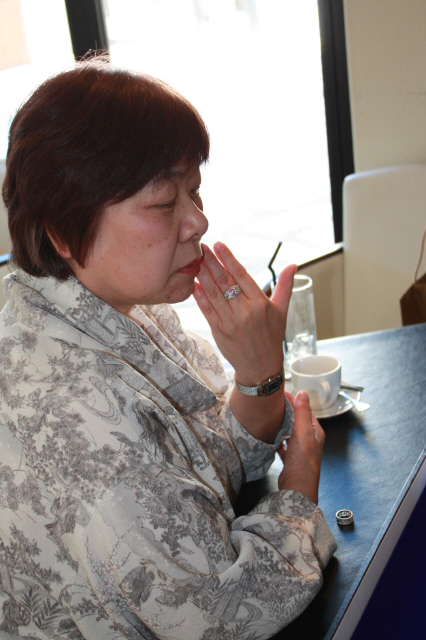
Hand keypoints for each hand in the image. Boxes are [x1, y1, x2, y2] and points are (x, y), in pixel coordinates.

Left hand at [193, 242, 296, 384]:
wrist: (260, 366)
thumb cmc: (272, 336)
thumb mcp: (282, 310)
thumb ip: (285, 285)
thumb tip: (293, 264)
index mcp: (260, 304)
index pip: (241, 275)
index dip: (228, 258)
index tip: (219, 245)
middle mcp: (244, 311)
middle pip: (225, 282)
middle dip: (212, 262)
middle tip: (201, 247)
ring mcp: (230, 322)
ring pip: (214, 294)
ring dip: (203, 275)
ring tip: (196, 260)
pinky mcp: (219, 331)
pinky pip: (207, 310)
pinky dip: (199, 296)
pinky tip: (194, 283)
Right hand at [278, 391, 324, 503]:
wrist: (297, 488)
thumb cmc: (303, 461)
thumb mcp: (303, 433)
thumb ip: (302, 413)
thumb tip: (303, 393)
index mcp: (316, 432)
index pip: (305, 411)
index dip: (294, 401)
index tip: (281, 393)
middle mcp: (310, 440)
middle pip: (297, 421)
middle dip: (287, 412)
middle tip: (273, 403)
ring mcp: (300, 450)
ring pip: (290, 432)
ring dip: (282, 425)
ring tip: (270, 417)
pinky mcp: (291, 459)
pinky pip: (283, 445)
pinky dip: (278, 439)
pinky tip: (270, 437)